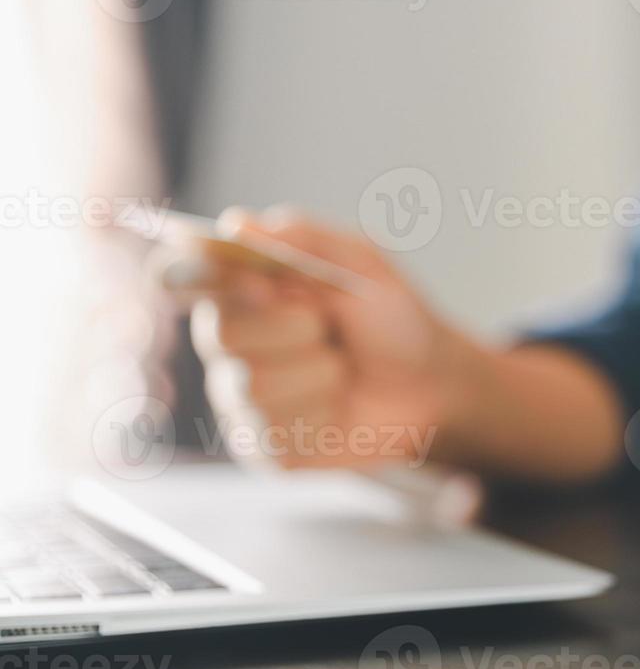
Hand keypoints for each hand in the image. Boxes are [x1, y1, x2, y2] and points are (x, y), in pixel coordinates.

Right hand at [165, 206, 468, 469]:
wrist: (434, 384)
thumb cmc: (394, 319)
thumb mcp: (363, 266)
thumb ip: (305, 241)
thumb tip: (236, 223)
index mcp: (242, 287)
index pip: (177, 276)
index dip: (188, 273)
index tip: (234, 276)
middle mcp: (228, 342)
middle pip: (217, 332)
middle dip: (289, 324)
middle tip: (325, 324)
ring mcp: (239, 397)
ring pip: (252, 384)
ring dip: (317, 370)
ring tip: (340, 367)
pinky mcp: (261, 444)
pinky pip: (273, 431)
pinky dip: (322, 411)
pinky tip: (336, 406)